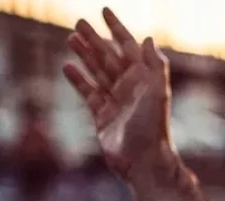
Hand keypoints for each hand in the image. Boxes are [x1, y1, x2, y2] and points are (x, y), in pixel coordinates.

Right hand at [63, 8, 171, 180]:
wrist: (143, 162)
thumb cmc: (152, 128)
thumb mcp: (156, 92)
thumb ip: (153, 64)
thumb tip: (147, 37)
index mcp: (143, 79)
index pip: (127, 46)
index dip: (117, 28)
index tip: (104, 10)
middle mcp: (130, 88)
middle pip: (108, 56)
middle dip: (95, 38)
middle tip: (78, 21)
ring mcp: (116, 102)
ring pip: (97, 72)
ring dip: (85, 54)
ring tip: (71, 38)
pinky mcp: (103, 117)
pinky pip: (89, 93)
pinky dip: (78, 79)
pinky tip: (67, 66)